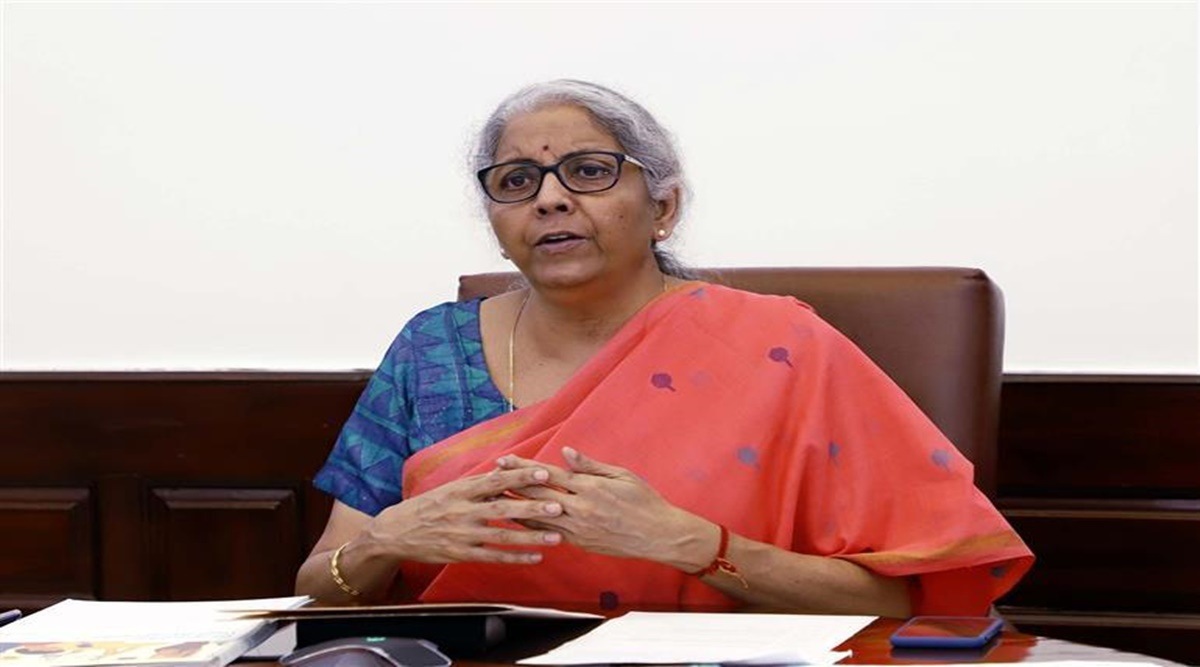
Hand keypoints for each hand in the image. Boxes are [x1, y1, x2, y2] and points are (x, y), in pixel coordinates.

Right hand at [365, 466, 564, 564]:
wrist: (396, 532)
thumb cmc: (428, 506)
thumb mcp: (450, 488)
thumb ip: (478, 482)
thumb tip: (505, 468)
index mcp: (461, 490)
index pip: (496, 480)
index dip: (521, 476)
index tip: (544, 473)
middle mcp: (462, 511)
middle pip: (502, 508)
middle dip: (532, 507)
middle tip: (558, 506)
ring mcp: (462, 534)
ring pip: (502, 536)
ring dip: (530, 537)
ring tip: (556, 537)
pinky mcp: (460, 554)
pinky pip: (492, 557)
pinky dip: (515, 558)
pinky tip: (535, 557)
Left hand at [495, 447, 714, 568]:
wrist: (659, 535)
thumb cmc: (644, 501)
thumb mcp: (621, 475)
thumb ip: (590, 465)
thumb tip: (567, 453)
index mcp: (590, 488)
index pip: (549, 474)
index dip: (525, 467)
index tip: (506, 459)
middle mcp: (580, 509)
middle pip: (539, 494)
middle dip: (513, 483)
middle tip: (491, 475)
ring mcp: (578, 529)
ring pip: (539, 517)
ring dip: (515, 506)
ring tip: (495, 499)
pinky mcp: (580, 543)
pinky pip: (549, 534)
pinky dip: (531, 527)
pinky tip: (516, 522)